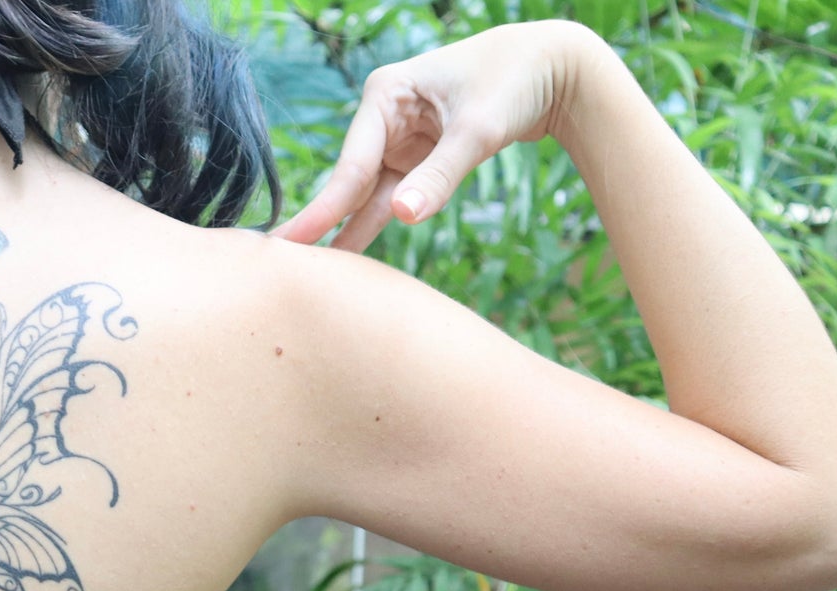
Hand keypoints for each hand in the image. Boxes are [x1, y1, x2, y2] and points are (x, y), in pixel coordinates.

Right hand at [268, 19, 599, 251]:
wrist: (553, 67)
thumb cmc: (514, 82)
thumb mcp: (477, 130)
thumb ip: (439, 176)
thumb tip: (402, 217)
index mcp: (385, 95)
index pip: (352, 164)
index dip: (326, 209)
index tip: (292, 243)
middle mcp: (383, 119)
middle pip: (351, 183)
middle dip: (324, 223)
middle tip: (283, 265)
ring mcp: (398, 141)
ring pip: (369, 197)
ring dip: (348, 232)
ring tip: (312, 276)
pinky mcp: (416, 160)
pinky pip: (392, 199)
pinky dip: (377, 225)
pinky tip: (347, 258)